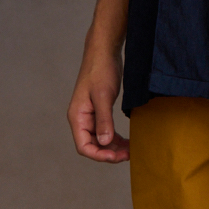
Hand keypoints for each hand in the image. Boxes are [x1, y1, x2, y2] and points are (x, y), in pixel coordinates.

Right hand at [67, 43, 129, 161]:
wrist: (104, 52)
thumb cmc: (100, 70)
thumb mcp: (103, 96)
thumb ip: (104, 120)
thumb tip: (105, 142)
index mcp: (77, 117)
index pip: (84, 146)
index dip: (99, 155)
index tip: (117, 157)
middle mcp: (81, 119)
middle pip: (93, 146)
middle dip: (109, 153)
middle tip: (129, 155)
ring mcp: (90, 116)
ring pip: (100, 140)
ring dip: (114, 147)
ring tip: (130, 150)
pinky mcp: (99, 111)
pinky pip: (105, 131)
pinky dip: (115, 138)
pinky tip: (127, 141)